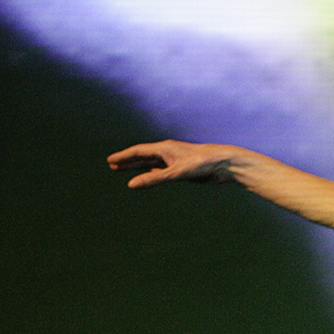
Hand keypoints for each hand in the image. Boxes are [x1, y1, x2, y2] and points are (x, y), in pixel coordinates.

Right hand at [106, 139, 237, 187]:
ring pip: (151, 163)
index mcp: (164, 149)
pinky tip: (148, 174)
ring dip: (138, 167)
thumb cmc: (202, 165)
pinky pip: (162, 170)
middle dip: (127, 162)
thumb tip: (131, 185)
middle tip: (112, 165)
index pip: (138, 152)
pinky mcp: (183, 168)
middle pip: (142, 157)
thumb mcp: (175, 173)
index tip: (110, 161)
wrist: (224, 163)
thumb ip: (153, 179)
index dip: (123, 157)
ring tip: (124, 170)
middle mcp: (167, 152)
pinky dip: (152, 172)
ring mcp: (175, 160)